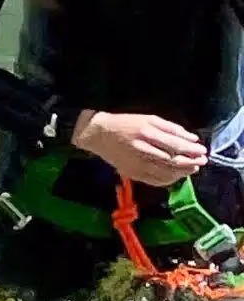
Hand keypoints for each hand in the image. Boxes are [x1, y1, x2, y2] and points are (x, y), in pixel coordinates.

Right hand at [72, 108, 208, 184]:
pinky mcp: (133, 173)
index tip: (203, 150)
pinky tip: (176, 176)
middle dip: (191, 162)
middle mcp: (143, 150)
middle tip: (202, 161)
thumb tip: (192, 138)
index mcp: (147, 133)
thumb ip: (171, 128)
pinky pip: (155, 181)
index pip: (176, 145)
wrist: (98, 135)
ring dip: (183, 172)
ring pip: (166, 173)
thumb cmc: (125, 123)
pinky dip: (169, 180)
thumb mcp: (148, 118)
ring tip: (192, 169)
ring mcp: (137, 164)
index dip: (192, 150)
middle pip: (173, 161)